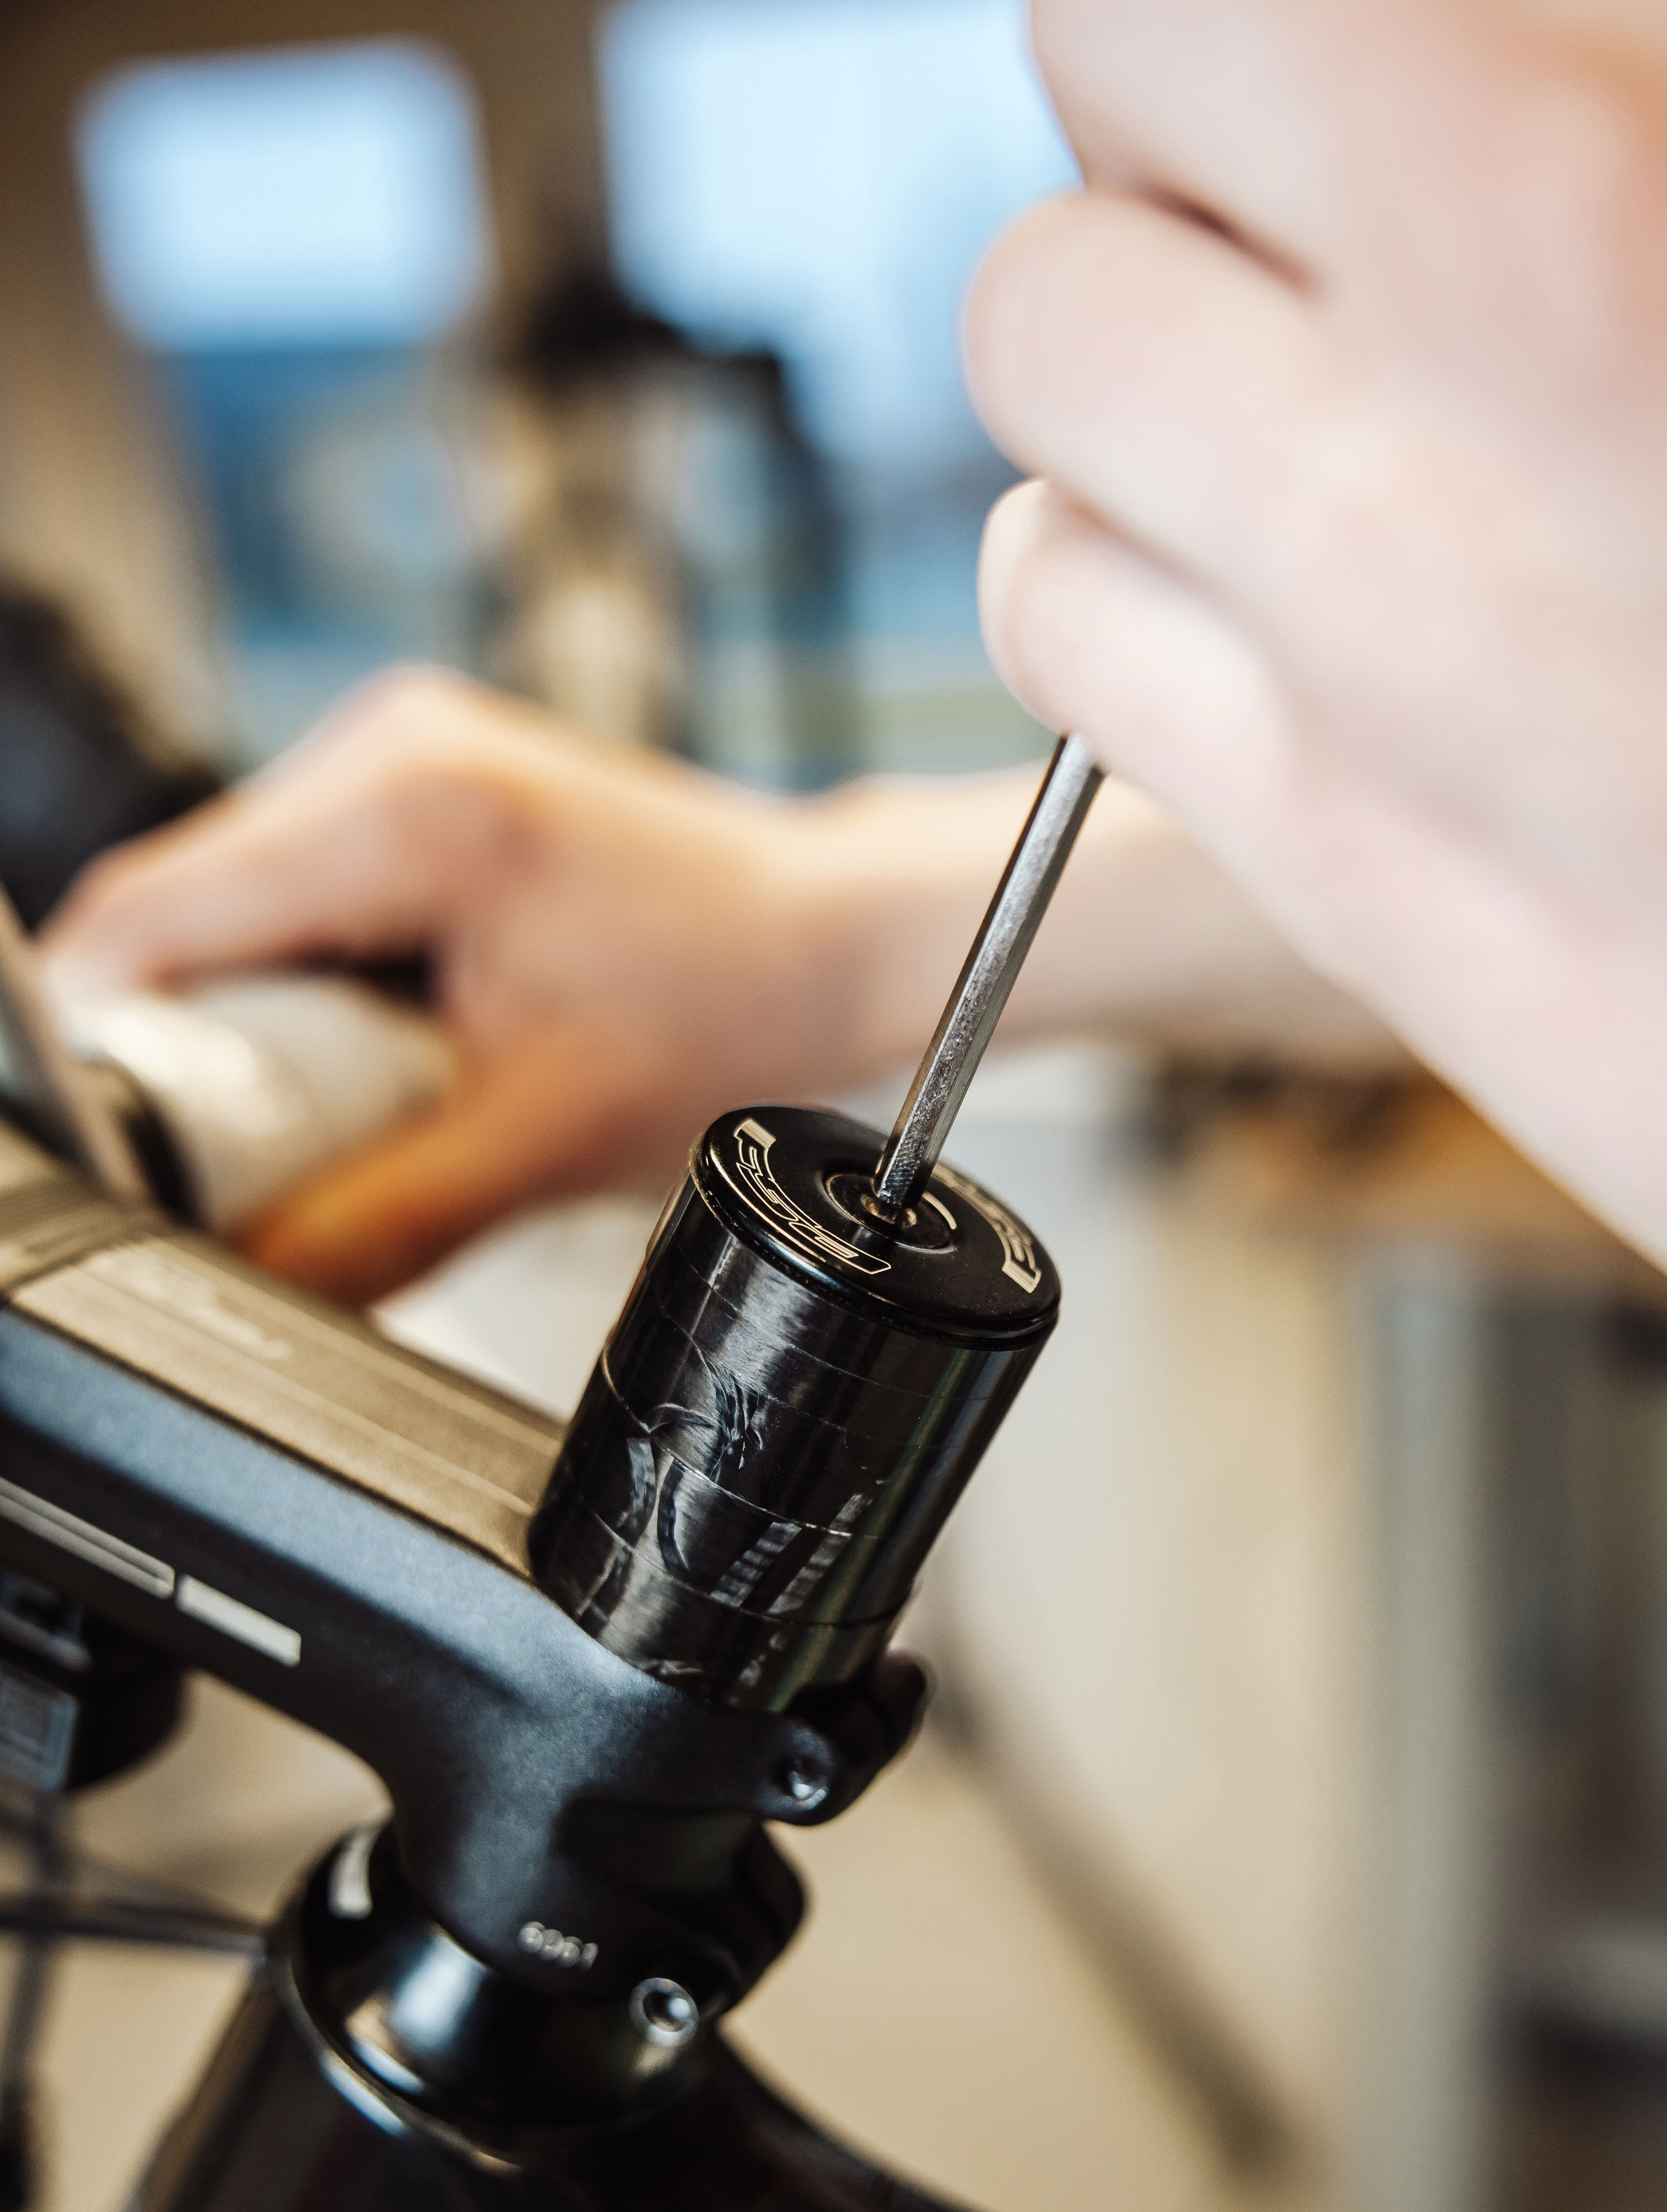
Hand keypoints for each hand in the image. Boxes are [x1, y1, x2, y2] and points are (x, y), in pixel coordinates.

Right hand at [41, 671, 891, 1302]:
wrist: (829, 943)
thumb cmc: (731, 1009)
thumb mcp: (538, 1142)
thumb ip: (374, 1222)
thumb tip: (251, 1287)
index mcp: (408, 809)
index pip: (155, 914)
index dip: (117, 1038)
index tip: (137, 1136)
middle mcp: (387, 748)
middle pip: (182, 909)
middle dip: (200, 1035)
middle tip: (275, 1134)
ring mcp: (397, 757)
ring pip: (233, 904)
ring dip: (262, 1008)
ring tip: (360, 1080)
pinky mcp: (414, 788)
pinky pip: (298, 893)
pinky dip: (314, 977)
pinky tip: (385, 1031)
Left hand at [971, 0, 1666, 1390]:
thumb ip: (1665, 87)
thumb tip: (1454, 68)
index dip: (1263, 32)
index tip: (1335, 105)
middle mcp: (1539, 274)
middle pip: (1116, 49)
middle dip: (1193, 148)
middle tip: (1332, 261)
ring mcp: (1396, 567)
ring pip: (1041, 333)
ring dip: (1140, 385)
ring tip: (1319, 469)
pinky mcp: (1313, 812)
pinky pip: (1045, 601)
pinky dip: (1124, 606)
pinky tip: (1286, 644)